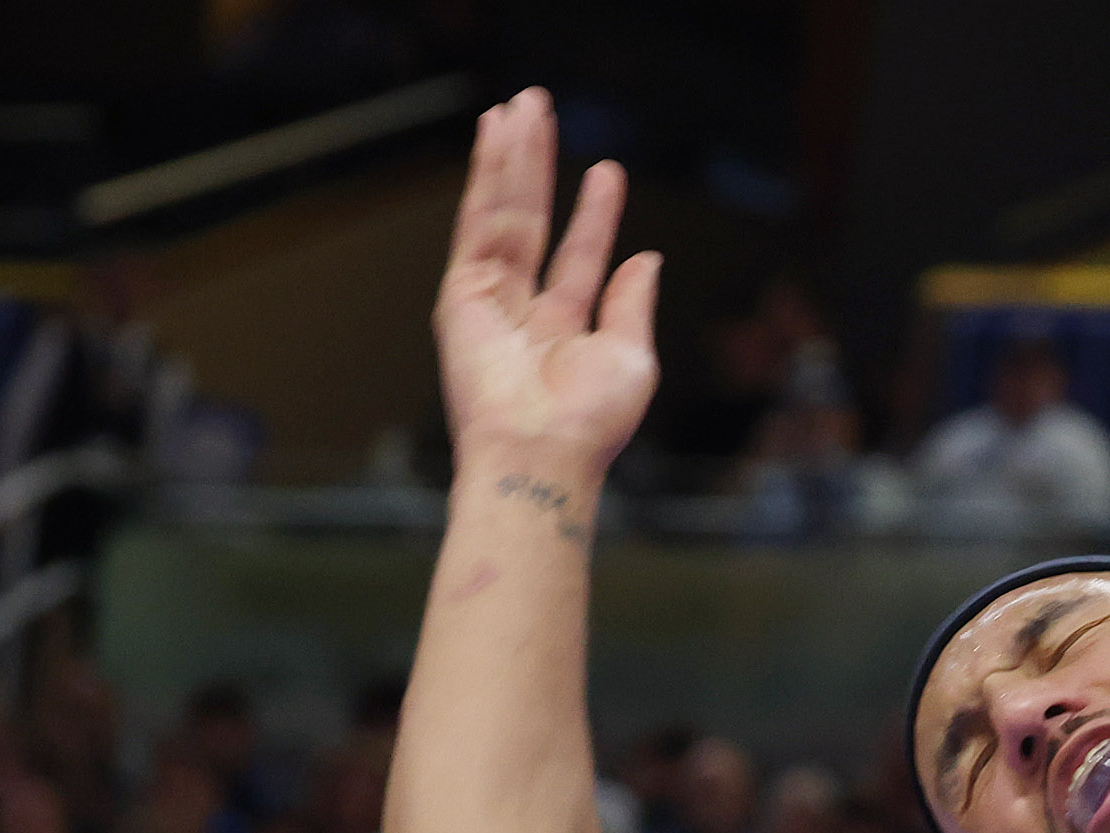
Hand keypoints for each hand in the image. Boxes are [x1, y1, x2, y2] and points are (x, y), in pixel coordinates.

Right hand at [435, 90, 659, 485]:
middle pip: (533, 220)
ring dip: (512, 156)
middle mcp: (524, 308)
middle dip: (539, 164)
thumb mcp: (632, 356)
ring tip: (522, 106)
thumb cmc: (589, 421)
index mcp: (567, 328)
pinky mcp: (462, 290)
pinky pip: (481, 219)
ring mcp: (490, 296)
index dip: (596, 213)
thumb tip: (647, 258)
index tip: (608, 170)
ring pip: (504, 210)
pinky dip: (489, 175)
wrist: (543, 450)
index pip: (581, 255)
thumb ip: (632, 302)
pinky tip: (497, 136)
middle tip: (542, 110)